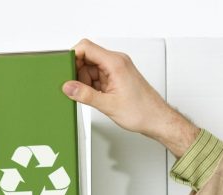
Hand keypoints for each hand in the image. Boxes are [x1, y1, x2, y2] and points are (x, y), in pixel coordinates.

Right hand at [62, 38, 199, 157]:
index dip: (73, 57)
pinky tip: (96, 97)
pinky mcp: (117, 77)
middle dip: (78, 73)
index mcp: (115, 63)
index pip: (86, 47)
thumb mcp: (108, 105)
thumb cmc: (142, 111)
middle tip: (77, 89)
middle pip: (87, 57)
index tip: (65, 70)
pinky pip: (98, 76)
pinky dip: (92, 85)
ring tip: (92, 97)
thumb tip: (68, 87)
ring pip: (91, 68)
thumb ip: (85, 95)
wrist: (157, 120)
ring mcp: (117, 69)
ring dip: (85, 81)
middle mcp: (117, 62)